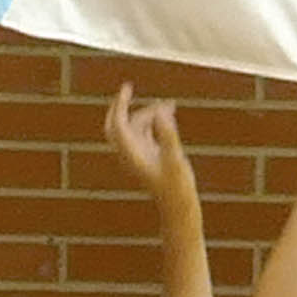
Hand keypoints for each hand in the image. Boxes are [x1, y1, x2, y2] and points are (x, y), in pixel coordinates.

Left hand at [105, 85, 195, 199]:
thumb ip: (167, 135)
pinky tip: (169, 116)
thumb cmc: (177, 187)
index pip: (118, 124)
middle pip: (118, 125)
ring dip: (149, 114)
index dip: (120, 104)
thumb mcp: (175, 159)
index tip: (127, 88)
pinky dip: (154, 122)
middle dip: (122, 107)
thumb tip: (162, 112)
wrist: (179, 208)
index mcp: (132, 153)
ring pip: (136, 128)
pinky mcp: (149, 158)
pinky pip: (146, 134)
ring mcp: (140, 156)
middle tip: (128, 89)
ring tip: (170, 105)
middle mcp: (132, 153)